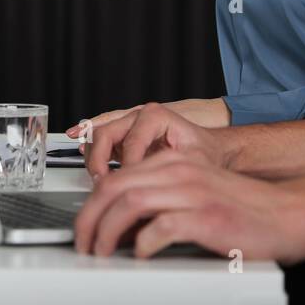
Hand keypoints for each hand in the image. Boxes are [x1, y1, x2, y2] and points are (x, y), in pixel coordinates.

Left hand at [73, 150, 304, 259]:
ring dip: (107, 231)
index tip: (85, 227)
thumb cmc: (243, 210)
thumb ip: (161, 198)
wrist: (288, 215)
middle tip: (84, 243)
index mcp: (175, 161)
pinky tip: (140, 254)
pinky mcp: (206, 216)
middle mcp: (180, 171)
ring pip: (129, 203)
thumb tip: (121, 225)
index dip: (92, 204)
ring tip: (102, 252)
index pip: (116, 177)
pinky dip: (142, 243)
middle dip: (89, 218)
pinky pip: (160, 227)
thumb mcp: (195, 192)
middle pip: (114, 187)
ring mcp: (193, 191)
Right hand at [79, 102, 233, 178]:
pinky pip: (100, 143)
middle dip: (99, 160)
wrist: (212, 148)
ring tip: (99, 182)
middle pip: (105, 133)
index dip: (128, 169)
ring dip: (93, 159)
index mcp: (155, 115)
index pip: (131, 142)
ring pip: (97, 136)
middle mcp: (139, 116)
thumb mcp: (195, 160)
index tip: (130, 188)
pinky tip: (93, 171)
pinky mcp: (124, 138)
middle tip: (102, 184)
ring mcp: (129, 126)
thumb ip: (173, 170)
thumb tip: (150, 187)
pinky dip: (92, 156)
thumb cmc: (206, 152)